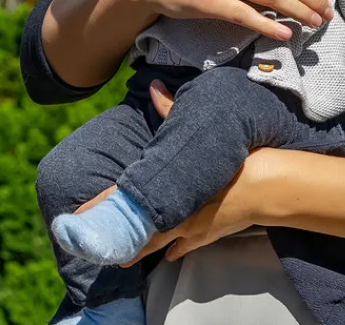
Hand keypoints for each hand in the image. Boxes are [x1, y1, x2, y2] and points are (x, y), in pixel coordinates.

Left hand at [72, 81, 262, 262]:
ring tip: (120, 259)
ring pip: (155, 243)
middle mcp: (172, 214)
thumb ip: (172, 108)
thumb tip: (153, 85)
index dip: (98, 205)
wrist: (268, 188)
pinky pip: (185, 245)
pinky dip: (176, 249)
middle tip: (93, 247)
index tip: (76, 216)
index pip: (123, 196)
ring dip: (138, 250)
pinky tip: (169, 256)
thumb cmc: (236, 157)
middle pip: (134, 229)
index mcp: (166, 188)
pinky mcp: (207, 234)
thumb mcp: (201, 130)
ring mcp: (190, 228)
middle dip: (113, 237)